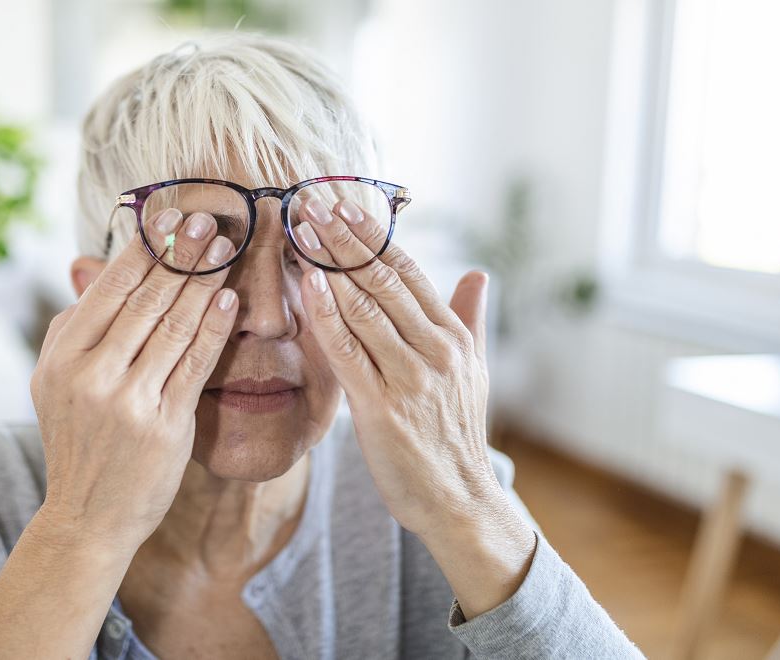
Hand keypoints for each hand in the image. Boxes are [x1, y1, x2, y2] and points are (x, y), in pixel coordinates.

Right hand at [30, 209, 238, 551]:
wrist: (87, 516)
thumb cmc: (79, 442)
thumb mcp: (56, 382)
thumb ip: (74, 326)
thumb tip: (91, 266)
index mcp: (62, 357)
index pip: (108, 288)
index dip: (142, 247)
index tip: (168, 213)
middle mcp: (90, 375)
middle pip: (145, 300)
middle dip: (180, 254)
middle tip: (207, 218)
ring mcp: (127, 401)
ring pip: (173, 326)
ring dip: (202, 281)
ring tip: (224, 247)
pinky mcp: (164, 425)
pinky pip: (194, 365)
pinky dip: (213, 328)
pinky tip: (228, 298)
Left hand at [291, 200, 535, 618]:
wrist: (458, 499)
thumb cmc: (456, 433)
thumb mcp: (475, 371)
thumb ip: (471, 318)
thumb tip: (478, 274)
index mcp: (454, 337)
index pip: (408, 272)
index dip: (374, 235)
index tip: (344, 204)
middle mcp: (436, 350)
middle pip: (382, 280)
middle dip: (344, 237)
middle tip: (311, 201)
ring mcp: (409, 378)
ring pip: (363, 308)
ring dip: (328, 264)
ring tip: (300, 229)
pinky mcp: (381, 408)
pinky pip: (346, 352)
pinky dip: (325, 314)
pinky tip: (306, 284)